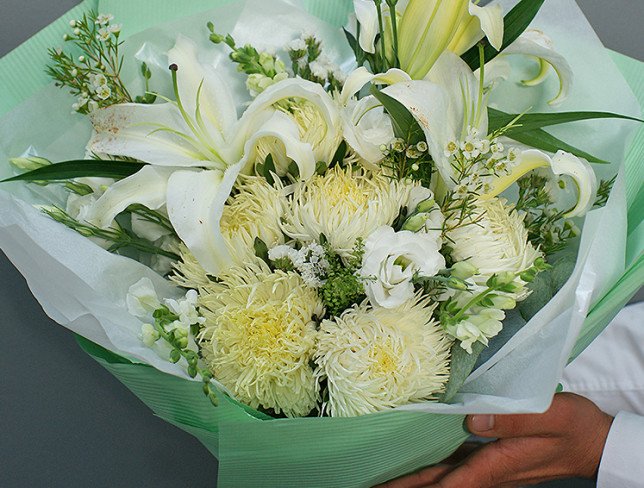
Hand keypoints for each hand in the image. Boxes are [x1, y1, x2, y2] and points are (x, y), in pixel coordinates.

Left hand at [378, 393, 612, 487]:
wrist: (594, 443)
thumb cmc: (576, 428)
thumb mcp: (552, 415)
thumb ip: (515, 417)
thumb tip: (474, 418)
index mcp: (497, 463)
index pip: (451, 481)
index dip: (420, 485)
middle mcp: (488, 470)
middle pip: (439, 481)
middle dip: (406, 485)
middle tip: (372, 484)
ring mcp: (489, 466)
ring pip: (444, 474)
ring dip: (416, 477)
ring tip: (384, 477)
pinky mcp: (492, 457)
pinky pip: (455, 464)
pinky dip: (434, 466)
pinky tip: (419, 459)